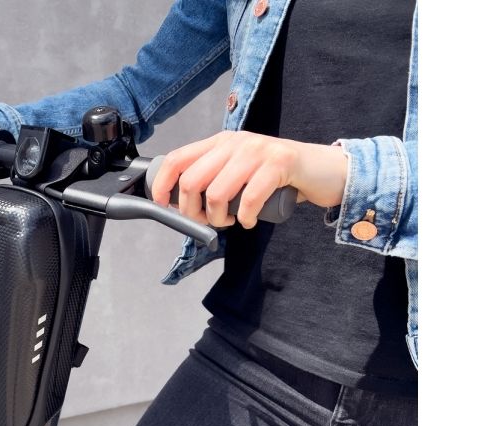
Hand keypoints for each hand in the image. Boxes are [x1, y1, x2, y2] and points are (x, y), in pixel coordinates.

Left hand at [150, 131, 347, 228]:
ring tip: (231, 221)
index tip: (163, 205)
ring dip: (219, 218)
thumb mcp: (239, 170)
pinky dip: (245, 218)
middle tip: (208, 221)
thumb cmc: (277, 176)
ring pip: (216, 193)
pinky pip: (249, 198)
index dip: (162, 185)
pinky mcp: (279, 163)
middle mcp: (235, 142)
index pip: (177, 159)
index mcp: (220, 142)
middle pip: (192, 181)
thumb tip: (180, 201)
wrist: (324, 169)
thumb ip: (214, 177)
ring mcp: (257, 150)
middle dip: (193, 211)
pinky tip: (248, 221)